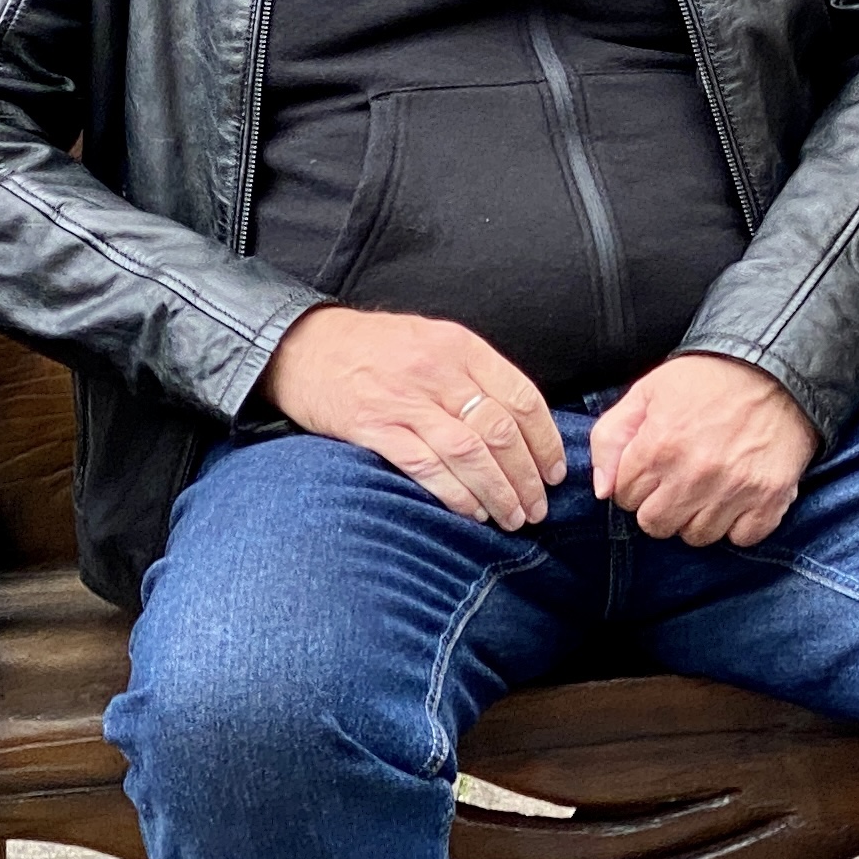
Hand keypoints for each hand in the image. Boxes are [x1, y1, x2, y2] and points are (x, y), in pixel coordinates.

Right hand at [264, 308, 563, 528]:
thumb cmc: (372, 348)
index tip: (555, 472)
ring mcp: (406, 400)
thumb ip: (473, 374)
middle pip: (501, 431)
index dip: (546, 442)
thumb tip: (518, 424)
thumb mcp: (432, 341)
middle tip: (539, 507)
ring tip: (513, 518)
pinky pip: (427, 467)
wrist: (302, 346)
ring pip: (470, 453)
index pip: (522, 398)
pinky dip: (455, 494)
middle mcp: (438, 371)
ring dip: (498, 492)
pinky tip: (471, 512)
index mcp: (460, 347)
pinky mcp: (375, 427)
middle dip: (527, 477)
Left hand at [590, 353, 818, 547]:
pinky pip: (741, 538)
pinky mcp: (769, 498)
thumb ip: (610, 438)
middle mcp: (694, 474)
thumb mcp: (647, 392)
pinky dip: (737, 525)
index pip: (624, 497)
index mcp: (658, 446)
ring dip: (697, 517)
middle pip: (655, 525)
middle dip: (659, 506)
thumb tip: (603, 491)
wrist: (776, 365)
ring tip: (707, 487)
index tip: (653, 467)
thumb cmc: (708, 377)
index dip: (635, 483)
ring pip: (697, 536)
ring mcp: (734, 490)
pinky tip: (736, 498)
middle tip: (677, 481)